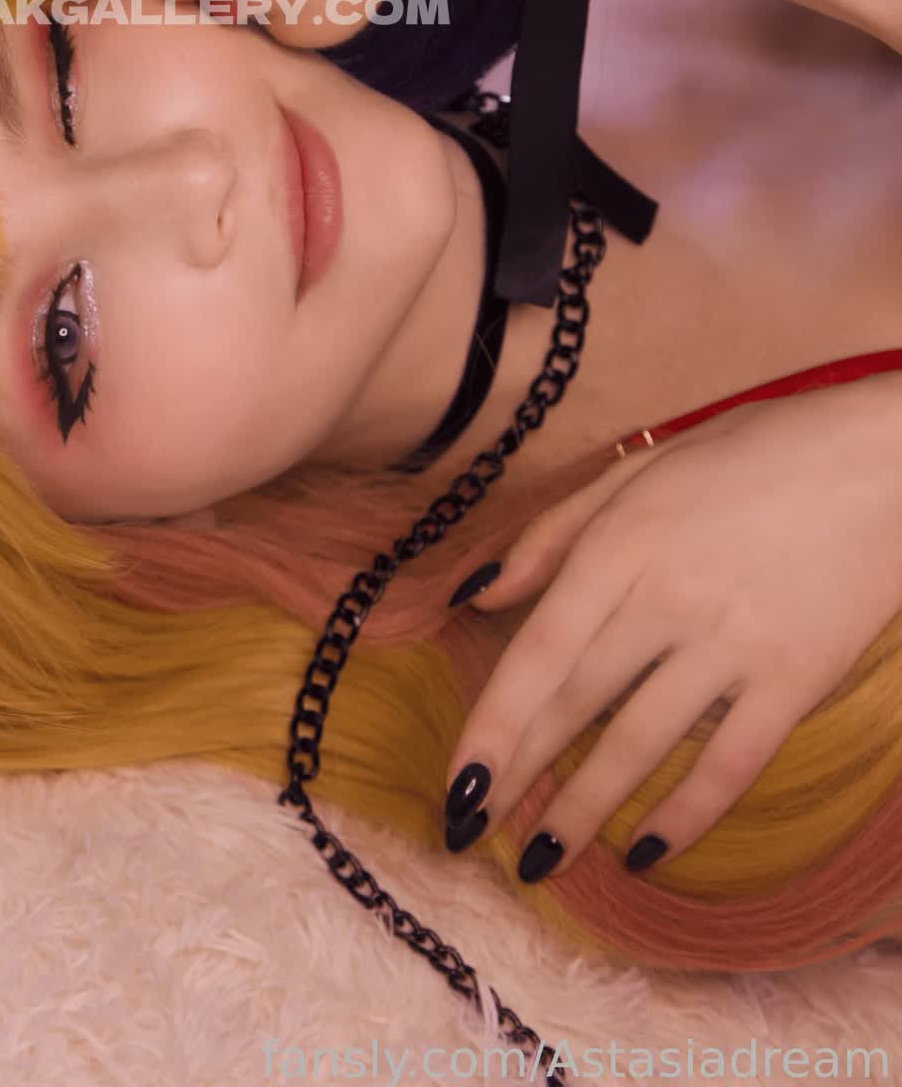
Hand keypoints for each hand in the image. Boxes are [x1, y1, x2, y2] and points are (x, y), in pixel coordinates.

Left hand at [439, 376, 901, 879]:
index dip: (492, 726)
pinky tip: (647, 852)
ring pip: (643, 744)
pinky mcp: (795, 677)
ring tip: (542, 862)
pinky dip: (687, 813)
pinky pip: (732, 761)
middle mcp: (668, 596)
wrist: (884, 460)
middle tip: (472, 835)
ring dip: (586, 811)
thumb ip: (556, 533)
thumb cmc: (755, 453)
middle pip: (579, 703)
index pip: (540, 652)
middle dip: (519, 778)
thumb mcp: (644, 467)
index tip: (455, 785)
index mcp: (624, 541)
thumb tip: (479, 596)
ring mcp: (734, 642)